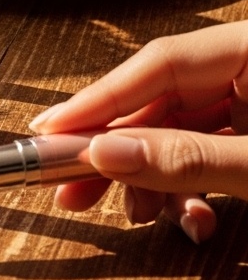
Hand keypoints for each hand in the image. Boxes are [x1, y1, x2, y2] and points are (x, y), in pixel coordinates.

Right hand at [29, 21, 247, 241]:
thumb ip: (190, 159)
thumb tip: (107, 154)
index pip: (160, 62)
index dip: (101, 97)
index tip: (51, 129)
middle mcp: (247, 69)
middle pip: (161, 100)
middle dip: (119, 150)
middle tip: (68, 181)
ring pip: (177, 132)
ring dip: (152, 178)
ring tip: (134, 213)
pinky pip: (204, 154)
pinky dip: (188, 187)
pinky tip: (190, 217)